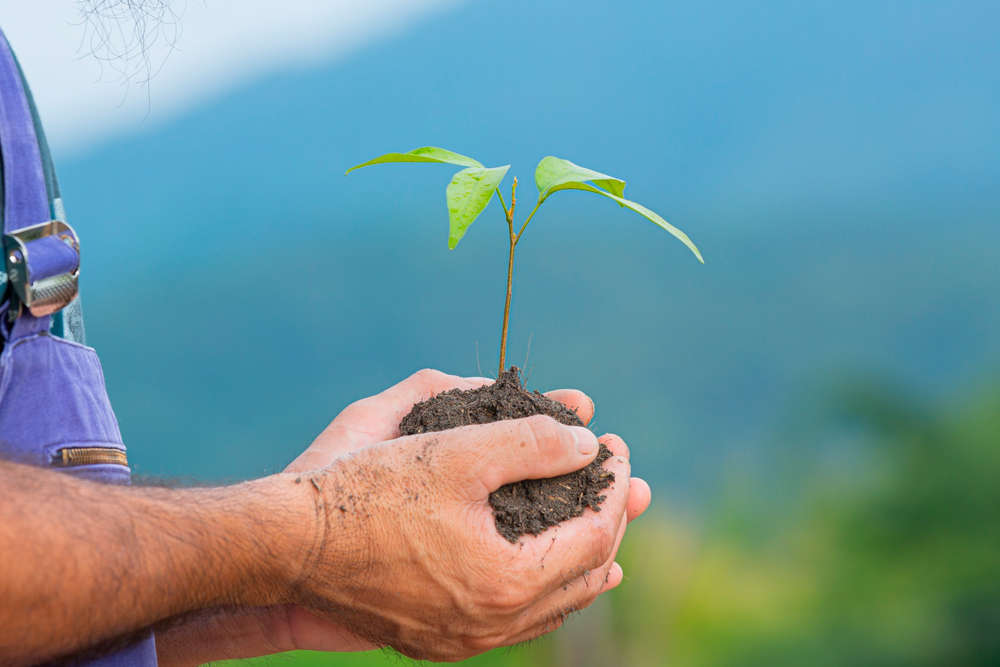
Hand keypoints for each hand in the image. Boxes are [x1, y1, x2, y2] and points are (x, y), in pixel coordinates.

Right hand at [155, 370, 650, 665]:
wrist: (288, 546)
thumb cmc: (366, 493)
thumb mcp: (455, 452)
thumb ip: (531, 442)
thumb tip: (587, 443)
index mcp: (506, 580)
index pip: (592, 533)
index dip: (612, 484)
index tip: (616, 445)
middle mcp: (492, 624)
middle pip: (582, 575)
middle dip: (610, 522)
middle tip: (623, 482)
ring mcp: (464, 640)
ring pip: (552, 607)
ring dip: (583, 563)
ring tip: (608, 537)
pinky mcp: (438, 640)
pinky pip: (515, 621)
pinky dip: (543, 590)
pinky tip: (544, 571)